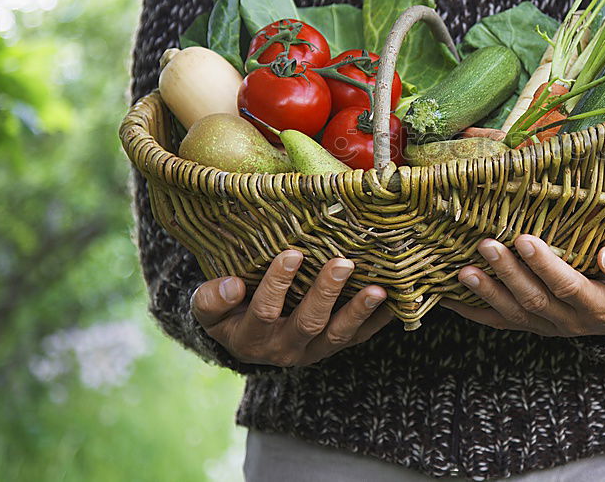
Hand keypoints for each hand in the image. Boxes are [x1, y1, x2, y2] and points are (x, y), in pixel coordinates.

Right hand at [191, 249, 391, 366]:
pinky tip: (396, 300)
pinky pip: (360, 336)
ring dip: (359, 311)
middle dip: (326, 293)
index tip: (292, 253)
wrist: (246, 336)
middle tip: (342, 263)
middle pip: (308, 323)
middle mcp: (284, 349)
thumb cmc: (228, 311)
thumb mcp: (208, 307)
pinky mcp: (336, 345)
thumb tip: (233, 284)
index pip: (265, 312)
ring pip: (339, 335)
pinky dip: (379, 319)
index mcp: (250, 338)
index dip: (277, 284)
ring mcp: (314, 350)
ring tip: (378, 289)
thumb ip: (213, 298)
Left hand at [440, 235, 604, 336]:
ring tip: (462, 271)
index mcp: (598, 305)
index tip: (525, 239)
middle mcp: (570, 321)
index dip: (545, 266)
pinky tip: (448, 294)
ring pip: (513, 314)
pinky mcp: (533, 324)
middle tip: (485, 244)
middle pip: (533, 300)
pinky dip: (473, 310)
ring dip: (486, 293)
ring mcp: (548, 326)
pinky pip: (500, 322)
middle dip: (507, 273)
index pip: (568, 286)